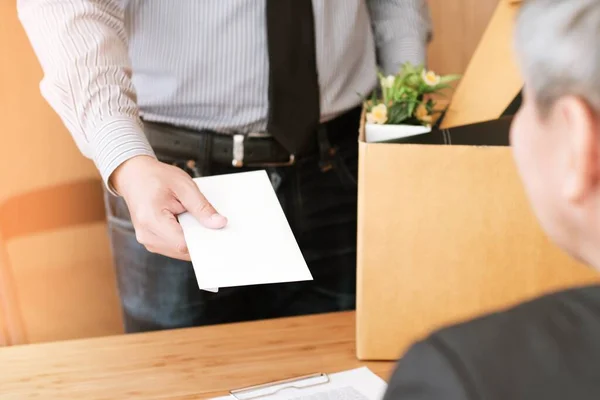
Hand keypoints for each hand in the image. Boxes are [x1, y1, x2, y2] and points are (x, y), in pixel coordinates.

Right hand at [110, 156, 226, 259]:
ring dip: (191, 240)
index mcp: (152, 219)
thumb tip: (219, 223)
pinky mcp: (151, 241)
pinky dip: (184, 239)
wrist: (134, 175)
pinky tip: (186, 224)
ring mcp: (147, 240)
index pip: (183, 244)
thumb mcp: (184, 186)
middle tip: (210, 223)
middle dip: (199, 240)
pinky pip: (173, 248)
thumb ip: (202, 207)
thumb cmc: (156, 177)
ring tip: (193, 219)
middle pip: (182, 250)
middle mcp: (146, 235)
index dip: (203, 240)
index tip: (218, 233)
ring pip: (179, 252)